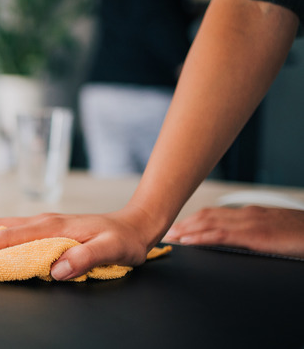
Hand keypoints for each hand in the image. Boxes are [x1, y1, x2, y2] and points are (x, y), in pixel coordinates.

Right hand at [0, 207, 158, 279]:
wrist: (136, 223)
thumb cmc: (124, 240)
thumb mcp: (111, 251)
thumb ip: (85, 258)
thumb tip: (56, 269)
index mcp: (52, 227)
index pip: (7, 239)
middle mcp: (42, 221)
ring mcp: (42, 222)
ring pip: (0, 225)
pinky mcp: (45, 227)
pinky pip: (11, 229)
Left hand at [164, 206, 303, 257]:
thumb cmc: (301, 235)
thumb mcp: (274, 231)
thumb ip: (254, 234)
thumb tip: (238, 242)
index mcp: (250, 213)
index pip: (214, 214)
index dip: (192, 220)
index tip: (176, 227)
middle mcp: (246, 214)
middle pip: (206, 216)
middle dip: (183, 223)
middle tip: (164, 231)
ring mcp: (250, 223)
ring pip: (209, 222)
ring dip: (186, 229)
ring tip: (170, 236)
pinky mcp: (255, 235)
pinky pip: (222, 235)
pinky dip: (201, 237)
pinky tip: (188, 242)